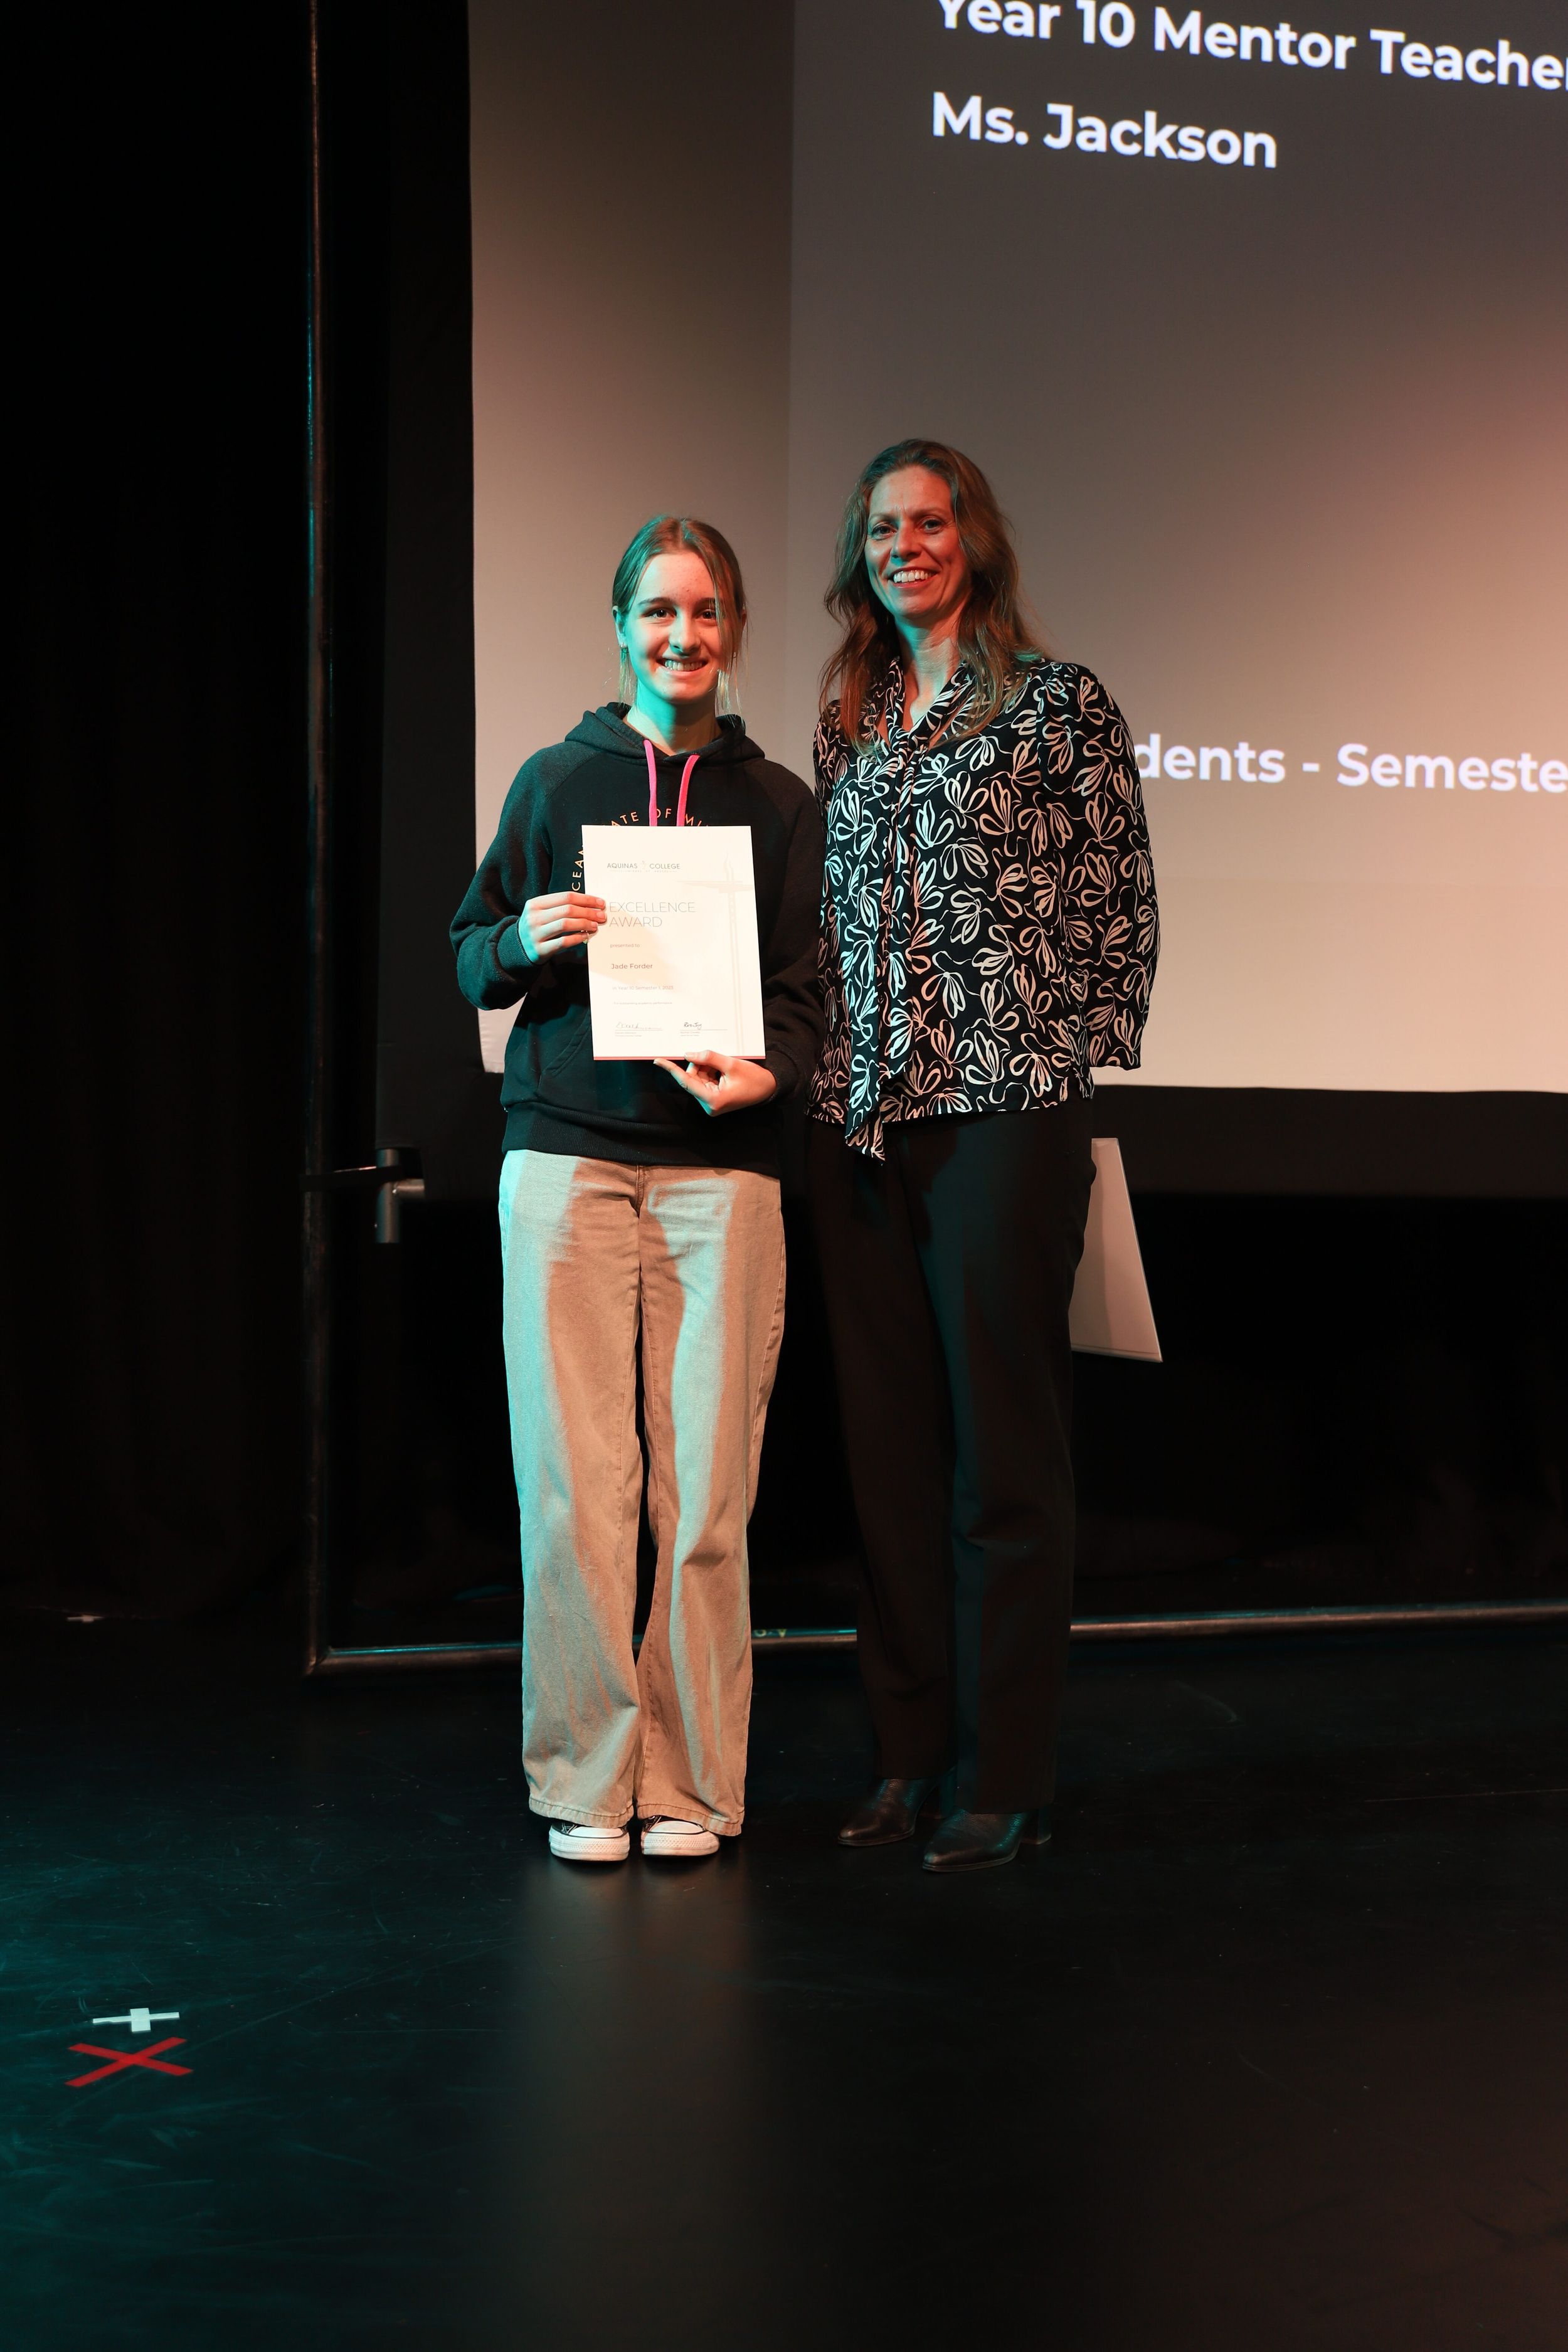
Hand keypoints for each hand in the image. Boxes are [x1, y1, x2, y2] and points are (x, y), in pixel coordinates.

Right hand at [518, 891, 605, 959]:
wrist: (519, 947)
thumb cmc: (538, 926)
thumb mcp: (543, 912)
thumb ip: (562, 906)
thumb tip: (591, 905)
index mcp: (535, 903)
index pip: (566, 897)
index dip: (586, 899)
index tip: (600, 903)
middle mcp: (533, 917)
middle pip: (567, 910)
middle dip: (588, 912)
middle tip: (602, 916)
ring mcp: (535, 934)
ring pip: (565, 924)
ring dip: (584, 924)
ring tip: (595, 925)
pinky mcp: (540, 949)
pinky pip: (563, 942)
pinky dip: (576, 938)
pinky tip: (585, 936)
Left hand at [653, 1051, 777, 1117]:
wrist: (769, 1088)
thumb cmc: (754, 1078)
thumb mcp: (732, 1064)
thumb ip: (708, 1058)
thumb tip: (688, 1055)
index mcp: (713, 1100)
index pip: (687, 1082)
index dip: (672, 1070)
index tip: (658, 1061)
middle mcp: (709, 1106)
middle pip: (692, 1079)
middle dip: (699, 1065)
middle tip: (715, 1059)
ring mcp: (711, 1104)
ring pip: (697, 1079)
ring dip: (706, 1069)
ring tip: (723, 1067)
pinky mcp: (713, 1101)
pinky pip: (704, 1082)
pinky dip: (709, 1073)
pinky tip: (722, 1071)